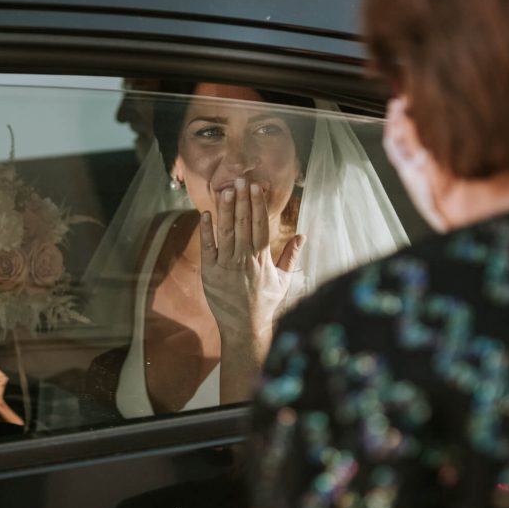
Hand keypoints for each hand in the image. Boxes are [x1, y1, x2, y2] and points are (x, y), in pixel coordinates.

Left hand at [199, 179, 304, 341]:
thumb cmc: (266, 304)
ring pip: (226, 232)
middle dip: (242, 200)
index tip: (257, 187)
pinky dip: (206, 231)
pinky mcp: (210, 273)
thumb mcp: (283, 280)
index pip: (261, 225)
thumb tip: (302, 235)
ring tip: (226, 190)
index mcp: (262, 259)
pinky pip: (207, 248)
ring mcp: (226, 266)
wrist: (245, 328)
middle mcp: (245, 260)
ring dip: (226, 210)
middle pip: (244, 224)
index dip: (258, 204)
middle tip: (240, 179)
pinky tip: (206, 214)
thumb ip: (291, 255)